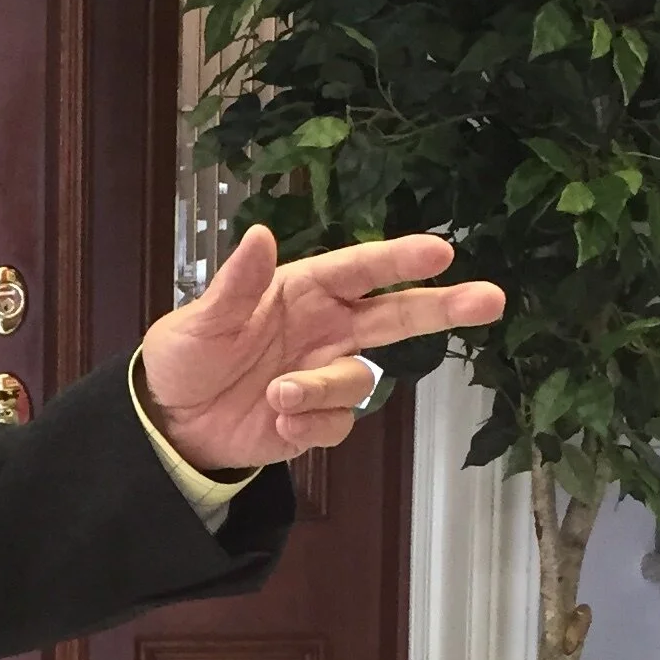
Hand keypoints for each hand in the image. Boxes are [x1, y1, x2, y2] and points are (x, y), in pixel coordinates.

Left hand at [136, 226, 505, 470]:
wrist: (170, 422)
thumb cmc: (185, 357)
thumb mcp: (201, 321)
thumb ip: (235, 284)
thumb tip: (260, 233)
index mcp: (301, 290)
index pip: (360, 269)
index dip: (399, 259)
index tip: (441, 251)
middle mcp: (324, 328)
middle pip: (397, 315)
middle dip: (442, 307)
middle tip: (489, 301)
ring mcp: (324, 373)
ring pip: (358, 380)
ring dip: (323, 390)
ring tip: (276, 397)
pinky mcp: (316, 418)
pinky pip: (337, 423)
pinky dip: (310, 426)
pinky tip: (276, 423)